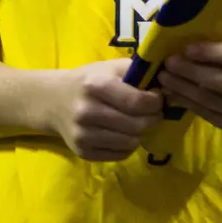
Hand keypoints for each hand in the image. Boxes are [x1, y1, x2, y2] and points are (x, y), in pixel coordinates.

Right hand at [45, 59, 163, 160]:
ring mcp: (83, 134)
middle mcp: (86, 111)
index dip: (155, 103)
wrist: (53, 101)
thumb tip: (168, 86)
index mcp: (95, 86)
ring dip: (140, 133)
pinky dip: (127, 145)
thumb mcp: (110, 68)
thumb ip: (138, 73)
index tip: (156, 99)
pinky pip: (120, 154)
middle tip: (149, 113)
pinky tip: (121, 133)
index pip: (138, 102)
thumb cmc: (88, 81)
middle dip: (151, 119)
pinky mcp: (83, 151)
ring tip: (135, 123)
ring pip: (131, 142)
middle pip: (138, 125)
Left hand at [157, 40, 221, 129]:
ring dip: (182, 88)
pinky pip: (206, 114)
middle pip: (221, 81)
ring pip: (210, 100)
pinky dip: (186, 102)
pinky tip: (171, 92)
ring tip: (164, 77)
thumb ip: (220, 43)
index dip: (210, 53)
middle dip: (190, 72)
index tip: (186, 49)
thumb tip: (183, 42)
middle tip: (169, 63)